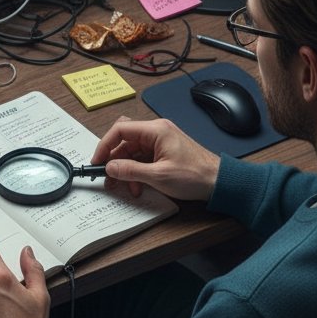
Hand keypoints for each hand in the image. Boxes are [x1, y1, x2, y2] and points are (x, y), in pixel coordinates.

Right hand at [90, 116, 220, 201]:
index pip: (120, 130)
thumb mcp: (158, 176)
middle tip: (107, 177)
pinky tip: (138, 186)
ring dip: (126, 170)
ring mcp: (160, 142)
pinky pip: (142, 159)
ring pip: (132, 152)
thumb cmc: (196, 175)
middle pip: (125, 142)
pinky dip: (136, 172)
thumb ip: (131, 171)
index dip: (105, 145)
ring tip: (125, 187)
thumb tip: (110, 167)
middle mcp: (157, 132)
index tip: (98, 161)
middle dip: (114, 160)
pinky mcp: (164, 153)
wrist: (219, 182)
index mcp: (156, 130)